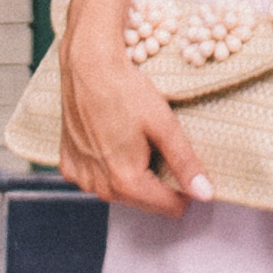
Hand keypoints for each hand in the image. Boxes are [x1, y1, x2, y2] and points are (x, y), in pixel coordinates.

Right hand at [57, 0, 214, 217]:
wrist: (87, 65)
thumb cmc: (124, 90)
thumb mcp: (163, 125)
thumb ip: (185, 163)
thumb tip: (205, 193)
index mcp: (126, 181)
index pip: (168, 207)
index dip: (184, 191)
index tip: (185, 167)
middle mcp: (99, 186)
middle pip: (143, 201)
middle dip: (156, 181)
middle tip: (157, 145)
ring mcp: (80, 177)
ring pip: (119, 191)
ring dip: (131, 174)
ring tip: (135, 139)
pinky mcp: (67, 164)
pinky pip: (95, 177)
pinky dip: (106, 166)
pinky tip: (111, 140)